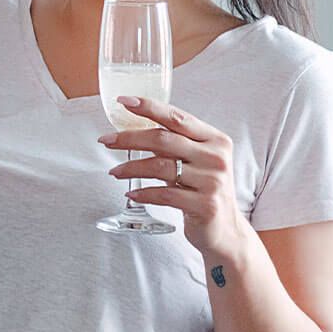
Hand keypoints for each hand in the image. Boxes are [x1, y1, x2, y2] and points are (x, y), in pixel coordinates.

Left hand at [100, 96, 248, 257]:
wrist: (226, 229)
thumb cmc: (204, 190)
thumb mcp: (196, 161)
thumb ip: (175, 145)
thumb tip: (134, 129)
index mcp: (215, 139)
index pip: (177, 117)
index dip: (149, 107)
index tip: (123, 101)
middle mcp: (216, 157)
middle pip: (164, 140)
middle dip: (129, 138)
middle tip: (106, 140)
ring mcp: (212, 181)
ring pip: (160, 167)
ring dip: (131, 168)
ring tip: (114, 171)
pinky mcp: (205, 205)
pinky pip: (165, 195)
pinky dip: (143, 193)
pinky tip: (131, 193)